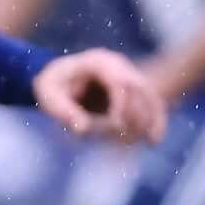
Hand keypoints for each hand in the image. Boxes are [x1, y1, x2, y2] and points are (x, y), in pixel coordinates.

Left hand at [35, 48, 163, 142]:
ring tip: (149, 142)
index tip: (116, 127)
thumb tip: (82, 130)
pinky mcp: (134, 90)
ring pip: (151, 95)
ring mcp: (129, 75)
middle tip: (128, 140)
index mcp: (98, 62)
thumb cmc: (52, 86)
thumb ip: (64, 111)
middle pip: (141, 87)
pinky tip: (154, 141)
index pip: (119, 81)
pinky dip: (156, 122)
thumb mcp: (49, 95)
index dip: (122, 105)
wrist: (59, 79)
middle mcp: (119, 64)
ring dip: (152, 120)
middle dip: (139, 115)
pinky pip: (152, 104)